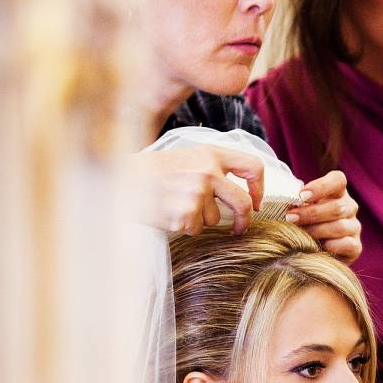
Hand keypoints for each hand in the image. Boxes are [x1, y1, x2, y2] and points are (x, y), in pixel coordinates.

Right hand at [137, 143, 267, 235]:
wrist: (123, 180)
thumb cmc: (153, 170)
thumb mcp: (187, 156)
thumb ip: (213, 166)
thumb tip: (238, 188)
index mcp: (212, 154)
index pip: (253, 167)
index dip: (259, 187)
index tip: (256, 200)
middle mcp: (209, 173)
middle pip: (242, 202)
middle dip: (244, 219)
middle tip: (240, 228)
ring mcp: (198, 195)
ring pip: (214, 219)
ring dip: (199, 218)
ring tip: (176, 205)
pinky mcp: (186, 215)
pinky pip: (195, 229)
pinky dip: (184, 226)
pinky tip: (168, 212)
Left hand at [285, 169, 360, 261]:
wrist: (312, 250)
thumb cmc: (302, 223)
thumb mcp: (299, 208)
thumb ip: (295, 202)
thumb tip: (285, 200)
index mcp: (336, 192)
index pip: (337, 180)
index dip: (320, 187)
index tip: (301, 196)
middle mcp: (349, 207)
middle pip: (337, 207)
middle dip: (311, 213)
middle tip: (290, 218)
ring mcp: (354, 227)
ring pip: (341, 226)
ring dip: (317, 231)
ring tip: (299, 235)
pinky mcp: (356, 246)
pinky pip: (349, 245)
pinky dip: (334, 246)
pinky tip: (320, 247)